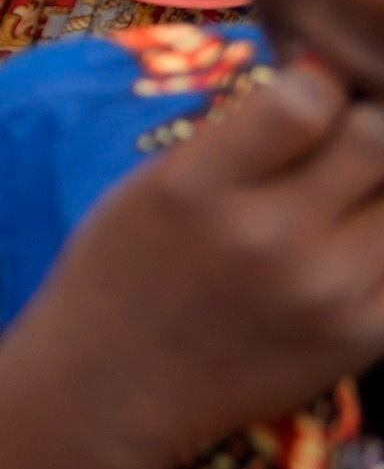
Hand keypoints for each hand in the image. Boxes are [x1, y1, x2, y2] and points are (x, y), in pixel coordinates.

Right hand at [11, 61, 383, 468]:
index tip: (311, 90)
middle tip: (342, 140)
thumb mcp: (152, 185)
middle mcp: (268, 240)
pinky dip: (383, 238)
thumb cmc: (121, 271)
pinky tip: (354, 238)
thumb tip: (324, 80)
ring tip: (347, 193)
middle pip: (377, 141)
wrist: (111, 389)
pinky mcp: (363, 338)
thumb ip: (238, 138)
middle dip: (366, 125)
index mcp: (198, 188)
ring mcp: (327, 295)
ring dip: (380, 185)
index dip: (320, 82)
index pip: (308, 100)